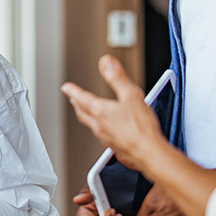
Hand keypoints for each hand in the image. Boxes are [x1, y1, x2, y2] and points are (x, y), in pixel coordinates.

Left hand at [61, 55, 165, 172]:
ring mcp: (105, 138)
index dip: (73, 91)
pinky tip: (106, 128)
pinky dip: (99, 127)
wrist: (149, 153)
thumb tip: (106, 63)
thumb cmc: (141, 128)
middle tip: (73, 99)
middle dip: (77, 104)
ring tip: (87, 112)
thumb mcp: (131, 95)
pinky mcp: (114, 147)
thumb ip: (118, 77)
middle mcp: (99, 125)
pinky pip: (102, 135)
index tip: (66, 87)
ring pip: (91, 124)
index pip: (82, 98)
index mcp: (101, 111)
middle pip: (82, 113)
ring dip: (87, 116)